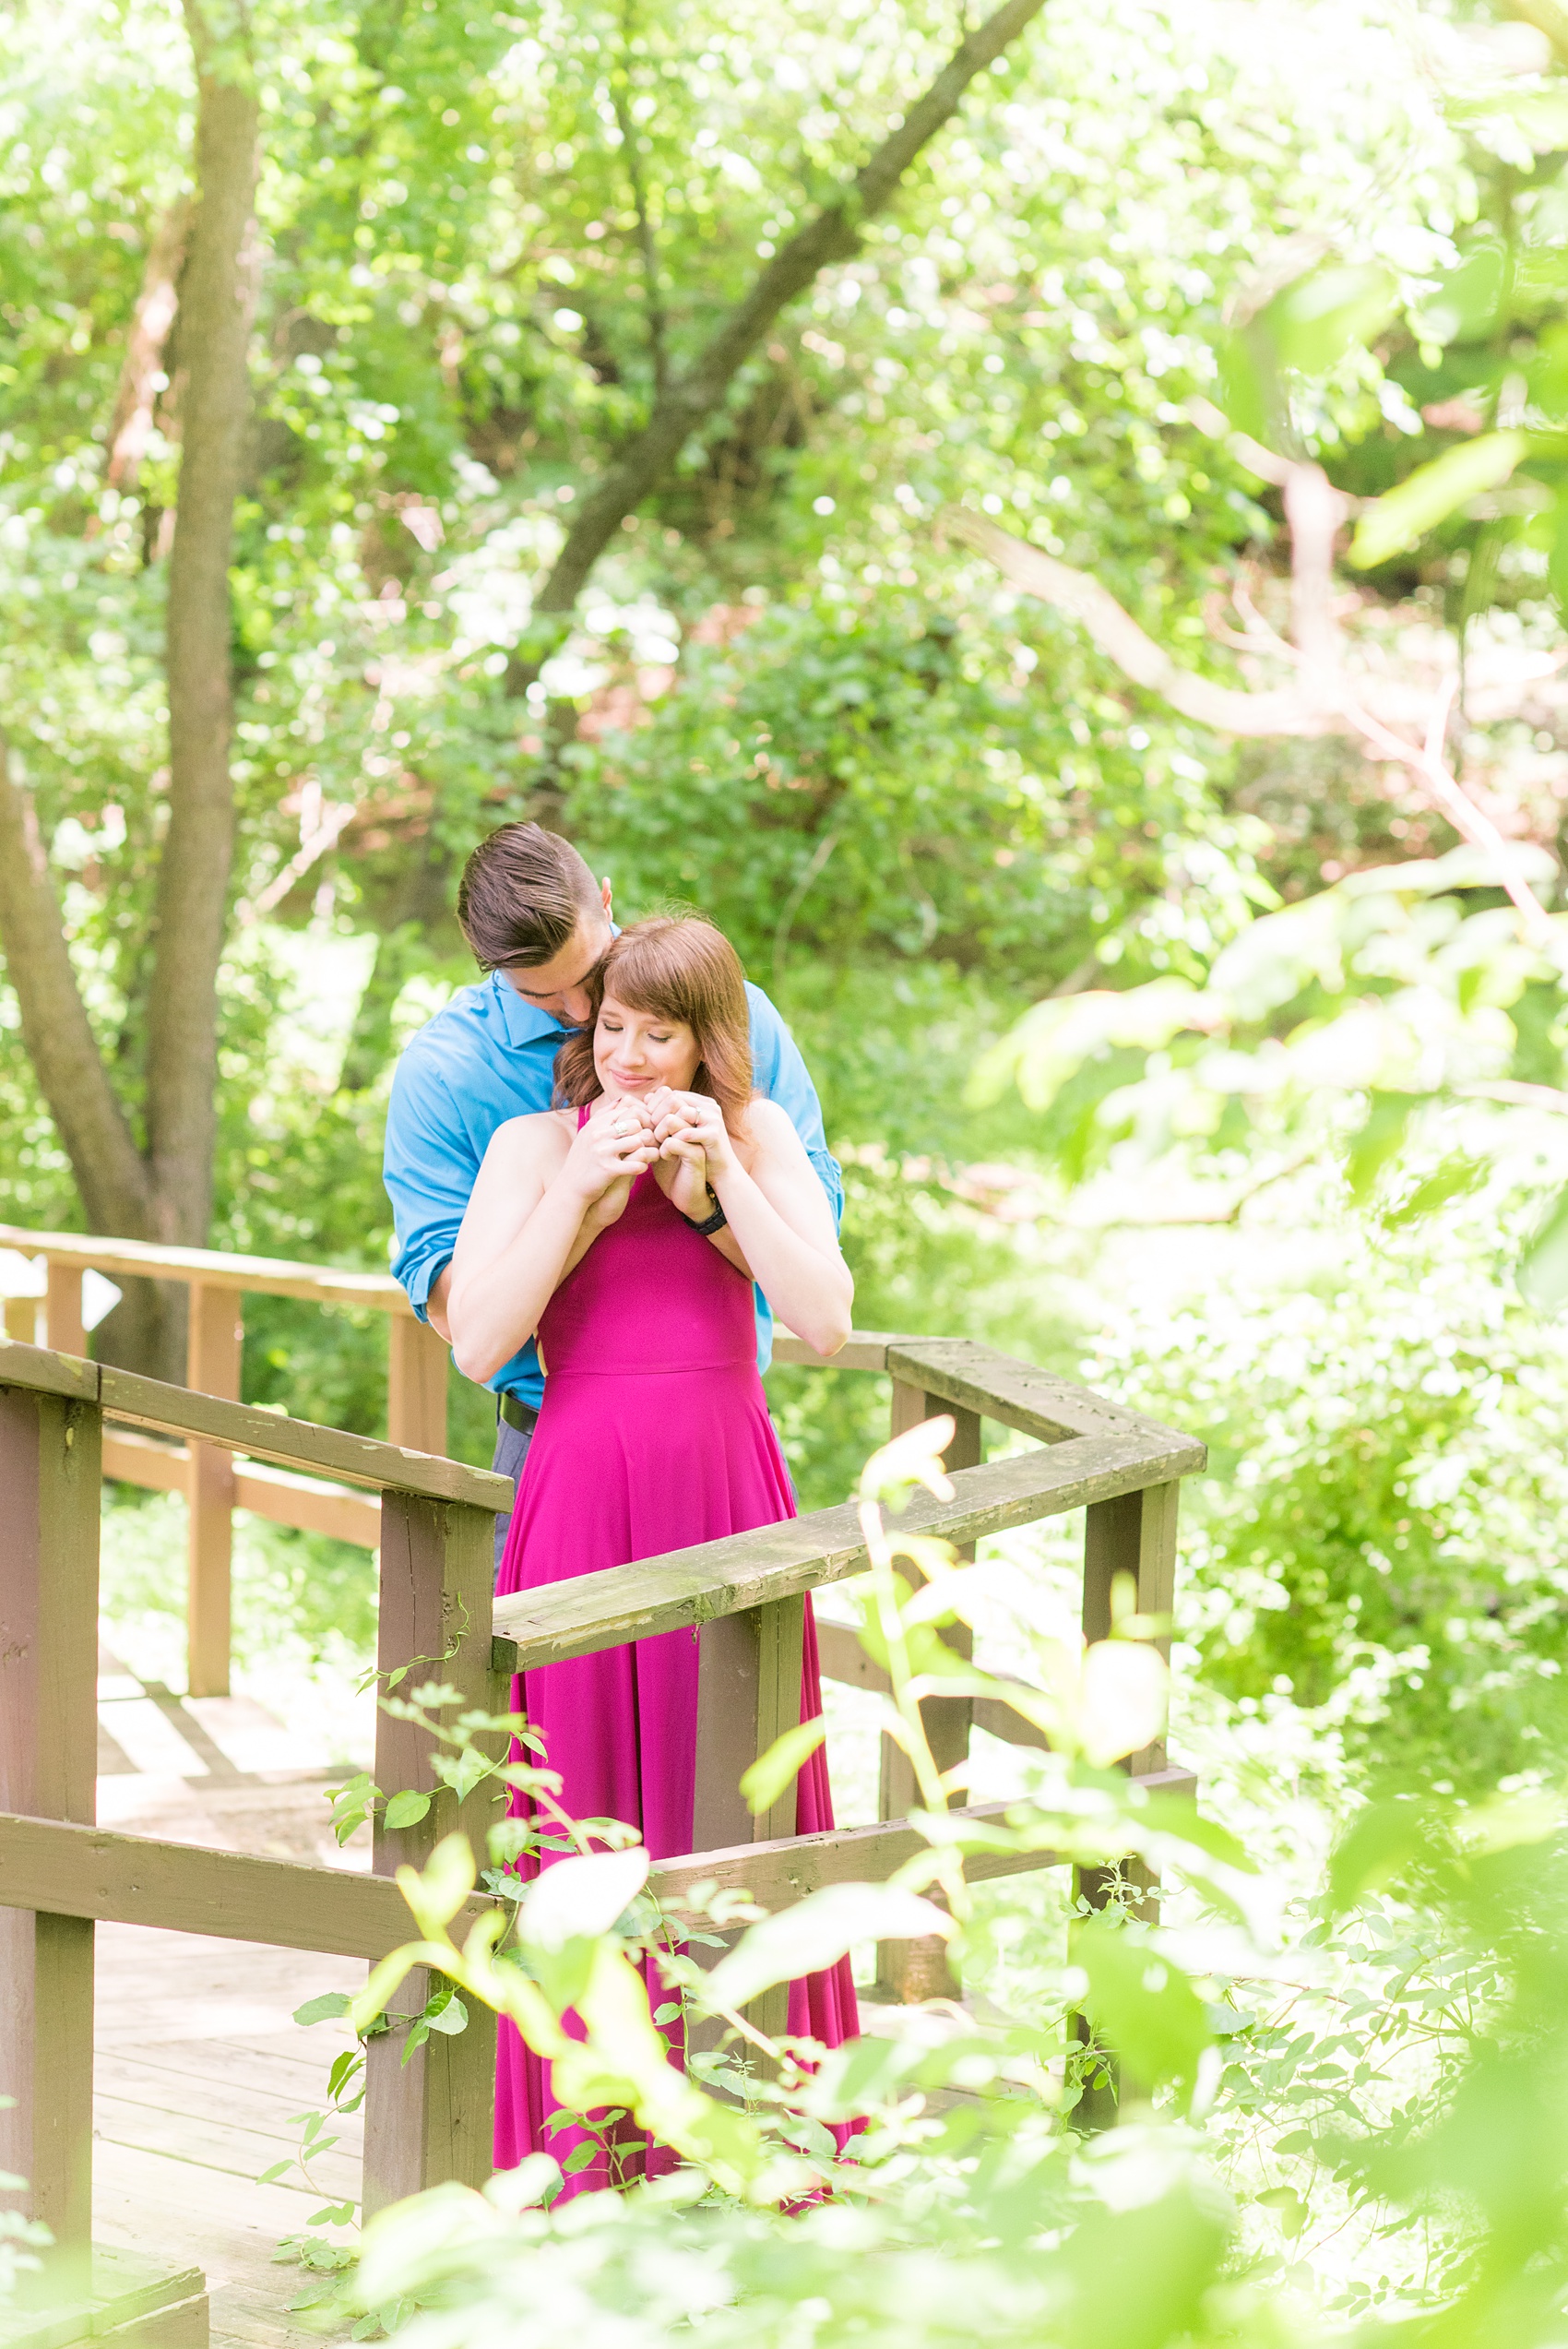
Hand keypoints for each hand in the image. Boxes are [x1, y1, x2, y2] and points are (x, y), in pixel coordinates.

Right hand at [562, 1095, 656, 1212]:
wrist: (569, 1188)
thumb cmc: (582, 1160)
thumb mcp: (588, 1134)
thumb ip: (604, 1116)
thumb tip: (621, 1100)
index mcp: (595, 1124)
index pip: (627, 1110)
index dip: (641, 1119)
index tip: (646, 1130)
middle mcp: (598, 1135)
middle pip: (635, 1123)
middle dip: (645, 1133)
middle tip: (650, 1143)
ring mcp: (603, 1152)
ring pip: (638, 1141)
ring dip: (646, 1150)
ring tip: (648, 1156)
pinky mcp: (608, 1170)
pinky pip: (636, 1164)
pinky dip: (642, 1166)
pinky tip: (641, 1168)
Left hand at [646, 1089, 735, 1182]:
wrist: (720, 1176)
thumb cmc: (696, 1152)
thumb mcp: (680, 1130)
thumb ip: (666, 1113)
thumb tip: (647, 1097)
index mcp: (702, 1102)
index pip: (670, 1093)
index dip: (655, 1107)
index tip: (648, 1124)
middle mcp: (709, 1107)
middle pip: (672, 1100)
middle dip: (656, 1117)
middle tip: (652, 1134)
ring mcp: (712, 1120)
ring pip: (675, 1116)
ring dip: (661, 1131)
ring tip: (659, 1144)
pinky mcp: (712, 1136)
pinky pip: (683, 1135)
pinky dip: (670, 1146)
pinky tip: (668, 1156)